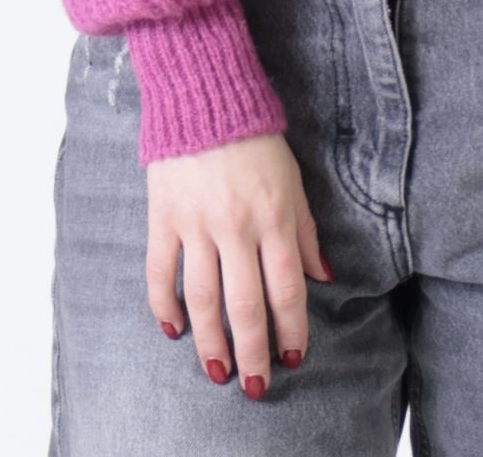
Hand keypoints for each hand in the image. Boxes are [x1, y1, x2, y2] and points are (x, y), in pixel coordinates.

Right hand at [145, 131, 331, 397]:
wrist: (206, 96)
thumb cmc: (258, 140)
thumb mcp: (293, 181)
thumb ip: (305, 232)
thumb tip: (322, 277)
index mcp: (275, 217)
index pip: (285, 288)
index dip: (290, 329)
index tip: (292, 357)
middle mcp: (237, 226)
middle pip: (245, 304)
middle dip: (253, 351)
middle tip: (254, 385)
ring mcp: (197, 224)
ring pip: (203, 298)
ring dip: (211, 342)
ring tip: (218, 372)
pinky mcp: (164, 217)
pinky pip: (161, 272)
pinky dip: (165, 306)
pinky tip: (174, 330)